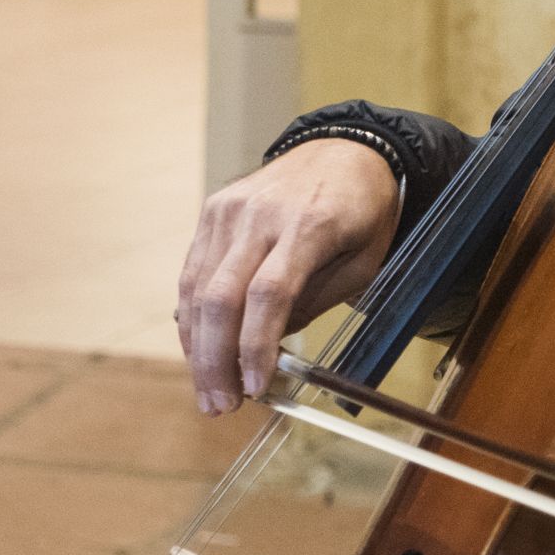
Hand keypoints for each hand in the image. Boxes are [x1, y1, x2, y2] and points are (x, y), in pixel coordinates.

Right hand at [176, 139, 400, 415]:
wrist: (345, 148)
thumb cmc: (362, 212)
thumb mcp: (363, 261)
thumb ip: (315, 301)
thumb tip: (267, 349)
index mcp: (309, 224)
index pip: (270, 294)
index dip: (256, 347)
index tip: (256, 390)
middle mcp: (261, 214)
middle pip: (222, 296)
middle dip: (216, 360)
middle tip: (221, 405)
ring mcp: (230, 209)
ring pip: (198, 288)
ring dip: (197, 347)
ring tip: (209, 391)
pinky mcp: (214, 209)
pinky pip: (193, 270)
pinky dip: (192, 316)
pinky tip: (198, 351)